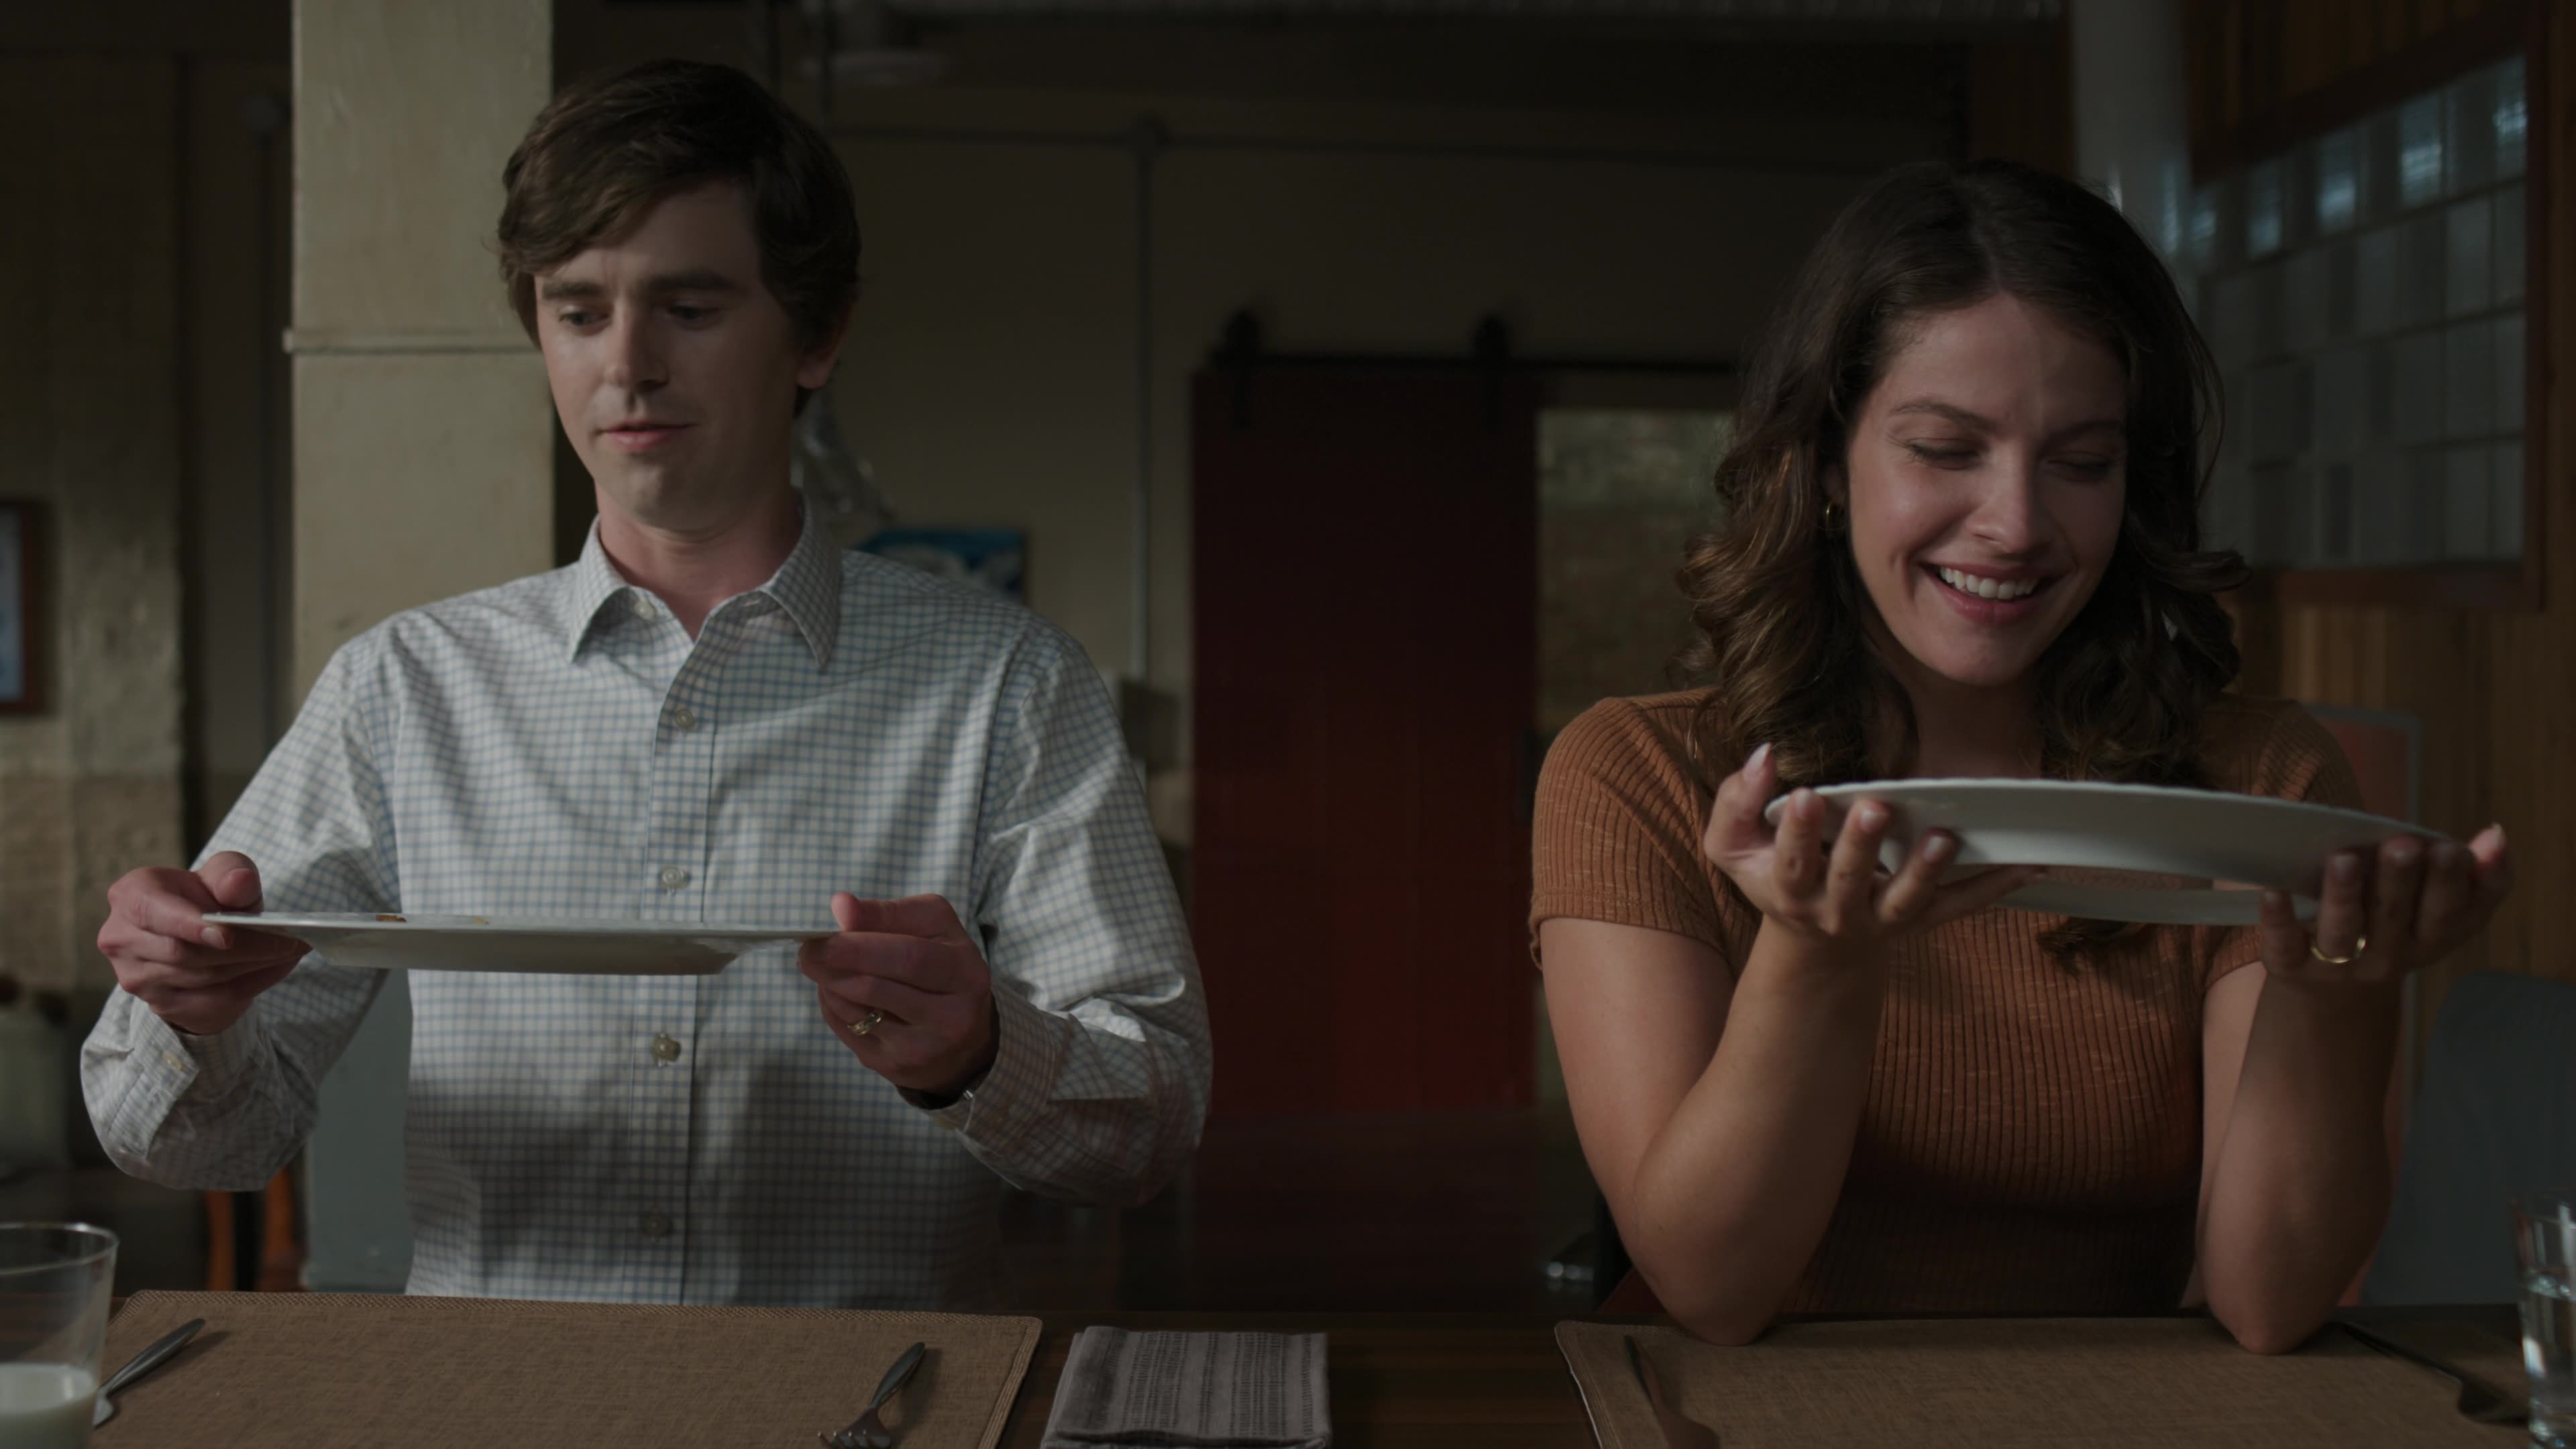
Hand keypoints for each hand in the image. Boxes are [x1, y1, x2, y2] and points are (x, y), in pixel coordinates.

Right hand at [96, 852, 307, 1035]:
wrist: (199, 936)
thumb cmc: (209, 898)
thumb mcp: (223, 875)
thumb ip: (231, 872)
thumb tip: (240, 882)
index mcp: (131, 895)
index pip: (155, 912)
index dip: (190, 925)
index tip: (228, 935)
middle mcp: (122, 937)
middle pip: (184, 952)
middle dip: (242, 948)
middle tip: (290, 941)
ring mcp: (136, 976)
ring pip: (201, 977)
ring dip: (253, 966)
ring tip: (292, 951)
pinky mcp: (160, 1003)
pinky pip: (211, 1000)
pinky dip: (252, 984)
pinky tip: (278, 968)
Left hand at [798, 893, 998, 1098]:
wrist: (965, 1045)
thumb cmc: (943, 971)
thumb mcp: (932, 931)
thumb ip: (888, 914)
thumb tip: (841, 905)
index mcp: (965, 974)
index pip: (909, 957)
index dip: (861, 945)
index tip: (828, 932)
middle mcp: (950, 1017)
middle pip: (878, 987)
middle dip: (836, 964)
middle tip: (808, 951)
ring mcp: (922, 1048)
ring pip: (857, 1010)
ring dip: (830, 984)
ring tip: (823, 966)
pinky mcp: (894, 1067)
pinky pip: (848, 1030)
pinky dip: (833, 1005)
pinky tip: (837, 992)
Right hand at [1700, 744, 2039, 963]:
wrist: (1813, 947)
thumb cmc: (1773, 878)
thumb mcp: (1733, 847)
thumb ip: (1737, 801)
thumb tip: (1765, 754)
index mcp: (1788, 889)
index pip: (1790, 862)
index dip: (1798, 831)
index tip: (1806, 795)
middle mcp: (1834, 913)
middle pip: (1848, 882)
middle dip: (1860, 846)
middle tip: (1876, 809)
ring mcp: (1880, 920)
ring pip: (1906, 901)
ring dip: (1926, 871)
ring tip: (1945, 839)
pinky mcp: (1920, 921)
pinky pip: (1958, 907)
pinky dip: (1994, 888)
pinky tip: (2027, 865)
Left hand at [2259, 825, 2510, 985]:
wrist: (2334, 997)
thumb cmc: (2393, 929)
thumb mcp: (2438, 910)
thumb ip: (2474, 876)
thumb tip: (2496, 835)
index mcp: (2429, 936)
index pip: (2449, 912)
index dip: (2453, 883)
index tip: (2451, 848)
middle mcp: (2388, 953)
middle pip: (2395, 917)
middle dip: (2400, 880)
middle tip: (2403, 844)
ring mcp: (2339, 963)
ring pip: (2343, 931)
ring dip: (2345, 894)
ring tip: (2345, 858)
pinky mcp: (2292, 966)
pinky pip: (2284, 945)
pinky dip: (2278, 919)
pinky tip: (2273, 891)